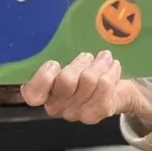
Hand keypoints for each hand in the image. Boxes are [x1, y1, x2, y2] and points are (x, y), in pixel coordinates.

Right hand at [22, 51, 151, 126]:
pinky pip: (104, 84)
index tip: (54, 64)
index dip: (43, 78)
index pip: (32, 94)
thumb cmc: (86, 74)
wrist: (119, 93)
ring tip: (104, 59)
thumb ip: (57, 60)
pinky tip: (113, 67)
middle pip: (65, 80)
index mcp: (45, 94)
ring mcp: (78, 112)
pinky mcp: (99, 112)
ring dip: (99, 64)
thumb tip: (51, 38)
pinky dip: (111, 70)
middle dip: (80, 63)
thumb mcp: (68, 65)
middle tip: (87, 57)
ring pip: (88, 79)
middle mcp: (58, 107)